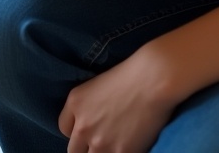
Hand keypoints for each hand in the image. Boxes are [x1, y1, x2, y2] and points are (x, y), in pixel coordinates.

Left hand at [58, 54, 176, 152]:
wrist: (155, 78)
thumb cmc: (133, 73)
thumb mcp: (100, 84)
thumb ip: (89, 106)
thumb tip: (94, 122)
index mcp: (75, 102)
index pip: (64, 128)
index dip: (78, 130)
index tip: (89, 129)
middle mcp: (82, 125)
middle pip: (74, 150)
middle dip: (86, 146)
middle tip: (103, 139)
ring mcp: (99, 142)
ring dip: (103, 152)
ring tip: (116, 141)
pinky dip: (122, 152)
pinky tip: (131, 144)